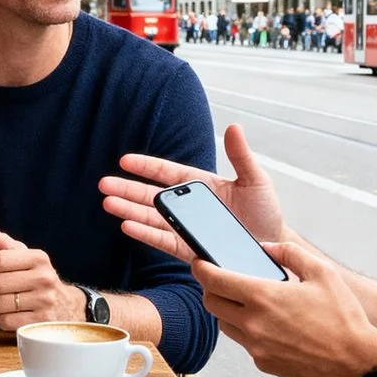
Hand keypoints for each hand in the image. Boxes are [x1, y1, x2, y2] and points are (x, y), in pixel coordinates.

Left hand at [0, 221, 83, 329]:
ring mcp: (45, 302)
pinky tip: (8, 313)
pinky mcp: (40, 322)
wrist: (66, 306)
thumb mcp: (25, 257)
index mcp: (38, 258)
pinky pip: (5, 321)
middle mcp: (45, 278)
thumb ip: (3, 243)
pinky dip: (1, 318)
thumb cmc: (37, 278)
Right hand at [99, 125, 287, 262]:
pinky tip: (128, 226)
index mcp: (201, 186)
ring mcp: (186, 228)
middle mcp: (189, 207)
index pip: (167, 173)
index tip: (125, 161)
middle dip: (127, 189)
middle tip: (103, 184)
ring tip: (108, 203)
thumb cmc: (265, 213)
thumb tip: (234, 127)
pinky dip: (146, 234)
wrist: (273, 248)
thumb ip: (240, 156)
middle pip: (152, 196)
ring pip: (152, 218)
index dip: (146, 167)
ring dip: (129, 210)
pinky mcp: (189, 250)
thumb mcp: (255, 180)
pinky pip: (163, 241)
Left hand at [194, 238, 376, 376]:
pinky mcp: (263, 363)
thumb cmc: (343, 317)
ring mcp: (256, 347)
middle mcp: (253, 323)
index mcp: (263, 297)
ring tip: (246, 302)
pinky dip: (247, 331)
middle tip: (222, 280)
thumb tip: (266, 248)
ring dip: (227, 311)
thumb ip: (289, 253)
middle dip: (211, 289)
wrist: (357, 361)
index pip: (213, 280)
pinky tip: (268, 324)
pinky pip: (244, 343)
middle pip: (211, 303)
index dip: (201, 268)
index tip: (199, 262)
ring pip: (224, 325)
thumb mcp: (321, 272)